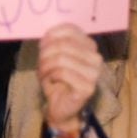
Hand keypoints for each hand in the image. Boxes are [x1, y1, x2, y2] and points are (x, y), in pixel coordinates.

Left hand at [36, 22, 102, 137]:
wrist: (61, 107)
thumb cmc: (57, 80)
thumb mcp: (54, 57)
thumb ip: (54, 43)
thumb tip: (47, 36)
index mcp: (90, 46)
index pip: (71, 30)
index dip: (52, 34)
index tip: (41, 45)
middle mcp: (96, 58)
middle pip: (64, 44)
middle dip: (46, 53)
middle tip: (40, 63)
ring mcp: (94, 73)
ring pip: (61, 58)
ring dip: (46, 66)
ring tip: (43, 74)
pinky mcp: (87, 88)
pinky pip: (62, 73)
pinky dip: (50, 76)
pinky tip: (50, 82)